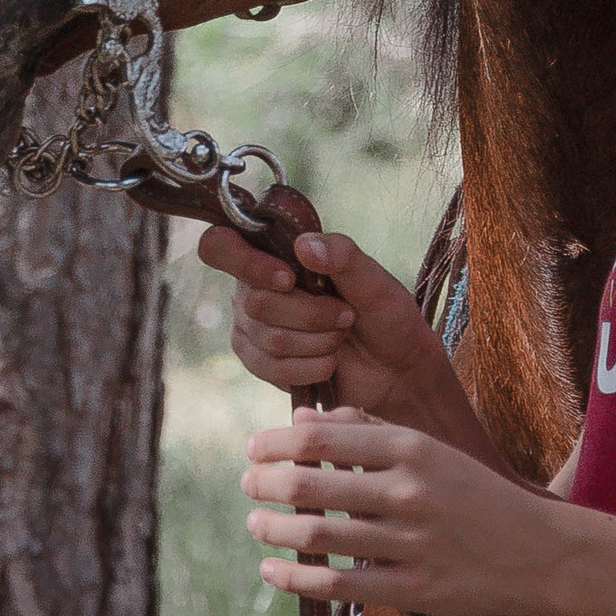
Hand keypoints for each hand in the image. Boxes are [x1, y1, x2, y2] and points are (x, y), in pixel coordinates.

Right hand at [195, 225, 464, 429]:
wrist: (395, 369)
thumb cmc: (385, 316)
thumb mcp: (375, 281)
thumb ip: (343, 256)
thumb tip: (303, 246)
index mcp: (275, 253)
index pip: (220, 246)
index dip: (245, 263)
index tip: (288, 279)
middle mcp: (252, 287)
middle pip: (256, 302)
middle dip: (311, 315)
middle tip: (346, 316)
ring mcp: (251, 327)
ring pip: (267, 338)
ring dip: (316, 342)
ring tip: (340, 338)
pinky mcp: (260, 362)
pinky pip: (270, 368)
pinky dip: (309, 367)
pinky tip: (329, 363)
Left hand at [243, 410, 567, 615]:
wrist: (540, 552)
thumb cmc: (474, 495)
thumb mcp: (431, 449)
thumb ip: (368, 429)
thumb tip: (299, 422)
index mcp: (412, 448)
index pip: (323, 438)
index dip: (275, 443)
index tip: (252, 448)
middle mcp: (409, 492)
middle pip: (309, 484)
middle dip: (264, 483)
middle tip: (247, 484)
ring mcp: (411, 545)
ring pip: (317, 535)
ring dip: (272, 529)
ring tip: (255, 524)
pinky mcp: (413, 591)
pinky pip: (337, 586)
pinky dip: (294, 578)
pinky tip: (272, 570)